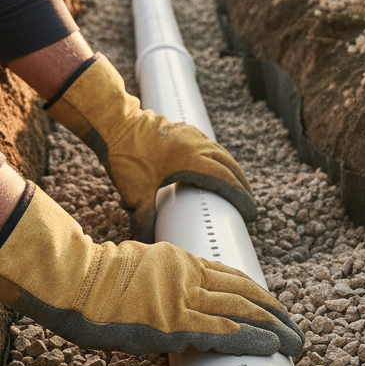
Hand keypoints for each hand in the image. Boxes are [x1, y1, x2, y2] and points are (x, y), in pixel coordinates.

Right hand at [0, 186, 301, 356]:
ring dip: (273, 329)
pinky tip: (271, 348)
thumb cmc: (91, 279)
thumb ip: (158, 279)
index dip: (258, 294)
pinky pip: (222, 332)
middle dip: (275, 313)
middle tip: (296, 330)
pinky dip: (251, 340)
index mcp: (181, 262)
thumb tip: (165, 297)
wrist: (72, 279)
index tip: (276, 308)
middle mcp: (189, 276)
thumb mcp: (134, 268)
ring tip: (295, 343)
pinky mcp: (175, 324)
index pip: (231, 277)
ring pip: (242, 312)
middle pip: (245, 293)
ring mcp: (184, 299)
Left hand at [45, 54, 255, 240]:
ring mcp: (192, 134)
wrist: (113, 122)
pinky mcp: (184, 129)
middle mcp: (197, 145)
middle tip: (250, 204)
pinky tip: (216, 167)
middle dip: (242, 185)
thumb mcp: (134, 194)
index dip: (241, 198)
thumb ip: (144, 220)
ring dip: (232, 170)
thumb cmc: (124, 157)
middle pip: (230, 166)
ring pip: (221, 153)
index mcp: (191, 160)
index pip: (226, 180)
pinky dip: (219, 158)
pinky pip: (209, 145)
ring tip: (238, 187)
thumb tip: (147, 243)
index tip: (252, 213)